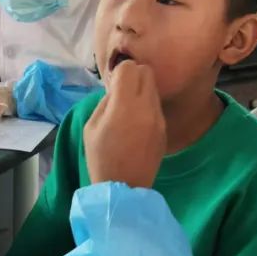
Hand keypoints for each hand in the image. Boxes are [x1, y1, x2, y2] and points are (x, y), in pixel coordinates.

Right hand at [84, 62, 165, 187]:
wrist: (124, 188)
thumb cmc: (100, 157)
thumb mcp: (91, 126)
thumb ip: (106, 101)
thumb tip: (117, 88)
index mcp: (124, 106)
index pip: (130, 68)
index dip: (119, 73)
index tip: (113, 86)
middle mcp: (146, 108)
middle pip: (147, 72)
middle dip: (134, 77)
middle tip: (122, 93)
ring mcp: (159, 119)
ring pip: (154, 88)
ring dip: (141, 91)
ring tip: (128, 110)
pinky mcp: (165, 129)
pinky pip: (156, 106)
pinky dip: (147, 107)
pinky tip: (136, 124)